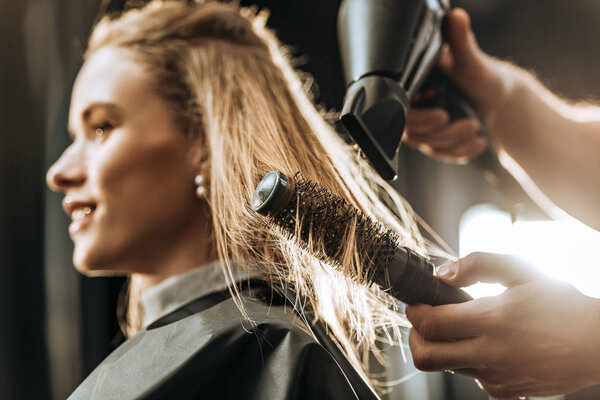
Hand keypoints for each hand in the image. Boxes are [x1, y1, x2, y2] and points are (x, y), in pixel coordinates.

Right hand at [403, 8, 514, 162]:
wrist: (500, 99)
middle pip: (412, 133)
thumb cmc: (482, 75)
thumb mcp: (471, 59)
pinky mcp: (437, 144)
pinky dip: (462, 152)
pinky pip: (443, 156)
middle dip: (441, 133)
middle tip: (466, 123)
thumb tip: (456, 16)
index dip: (419, 117)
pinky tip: (478, 142)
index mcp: (414, 87)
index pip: (400, 111)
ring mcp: (425, 128)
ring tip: (476, 128)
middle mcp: (415, 108)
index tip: (442, 115)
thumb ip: (461, 41)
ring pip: (429, 146)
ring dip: (455, 142)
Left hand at [406, 252, 599, 398]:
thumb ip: (478, 264)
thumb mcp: (522, 271)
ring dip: (441, 348)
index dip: (414, 312)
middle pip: (426, 356)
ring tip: (457, 329)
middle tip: (422, 321)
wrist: (598, 344)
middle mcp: (491, 354)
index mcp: (493, 320)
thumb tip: (442, 274)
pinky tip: (486, 345)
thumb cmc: (560, 304)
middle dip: (414, 336)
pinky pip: (472, 377)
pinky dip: (467, 361)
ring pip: (446, 367)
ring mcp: (497, 378)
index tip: (415, 303)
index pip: (431, 324)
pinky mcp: (505, 392)